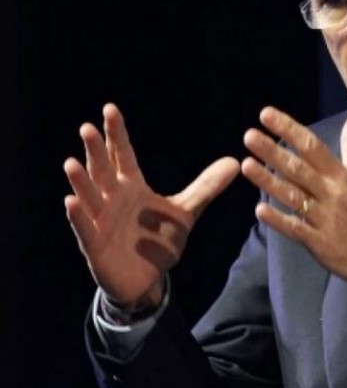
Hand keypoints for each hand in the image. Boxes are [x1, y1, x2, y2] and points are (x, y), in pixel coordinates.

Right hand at [63, 103, 238, 307]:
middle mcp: (112, 199)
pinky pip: (85, 229)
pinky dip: (78, 216)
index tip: (110, 109)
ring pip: (89, 197)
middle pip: (103, 170)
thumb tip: (235, 162)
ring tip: (71, 162)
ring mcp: (101, 221)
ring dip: (80, 181)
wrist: (147, 278)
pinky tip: (70, 201)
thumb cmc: (158, 240)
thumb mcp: (186, 212)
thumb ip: (206, 187)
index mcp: (131, 186)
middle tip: (88, 127)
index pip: (123, 155)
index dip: (117, 134)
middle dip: (96, 151)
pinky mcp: (95, 245)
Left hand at [241, 107, 346, 297]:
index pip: (313, 147)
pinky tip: (259, 210)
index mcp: (341, 176)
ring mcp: (325, 219)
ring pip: (294, 196)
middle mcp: (332, 194)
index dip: (290, 129)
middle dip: (274, 151)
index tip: (267, 114)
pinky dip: (278, 220)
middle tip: (249, 135)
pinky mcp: (319, 243)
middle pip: (299, 168)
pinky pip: (296, 229)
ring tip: (246, 164)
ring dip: (269, 181)